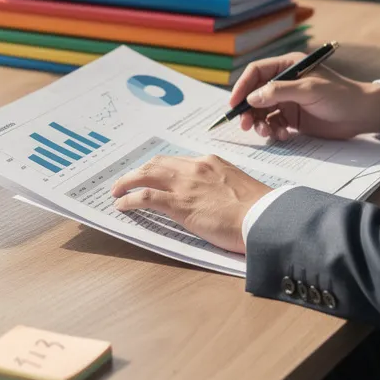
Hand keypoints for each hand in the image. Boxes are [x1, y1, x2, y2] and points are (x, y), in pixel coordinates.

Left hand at [110, 155, 271, 253]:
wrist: (264, 217)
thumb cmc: (258, 210)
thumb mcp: (238, 188)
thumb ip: (221, 187)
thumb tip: (212, 198)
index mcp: (211, 162)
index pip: (177, 162)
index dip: (160, 169)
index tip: (151, 175)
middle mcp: (195, 168)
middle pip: (157, 164)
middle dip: (139, 172)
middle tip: (126, 181)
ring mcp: (185, 185)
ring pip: (146, 176)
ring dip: (127, 182)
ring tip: (116, 191)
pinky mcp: (179, 204)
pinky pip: (145, 197)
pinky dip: (129, 200)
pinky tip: (121, 205)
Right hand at [228, 52, 379, 140]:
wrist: (363, 115)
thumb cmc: (340, 96)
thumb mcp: (309, 90)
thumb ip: (279, 92)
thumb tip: (252, 98)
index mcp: (287, 66)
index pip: (256, 72)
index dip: (242, 87)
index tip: (234, 104)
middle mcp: (284, 82)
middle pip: (255, 94)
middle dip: (248, 110)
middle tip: (245, 125)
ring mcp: (288, 100)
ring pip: (262, 112)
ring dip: (260, 123)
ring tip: (267, 133)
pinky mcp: (293, 117)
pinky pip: (273, 124)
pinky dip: (273, 131)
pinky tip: (282, 135)